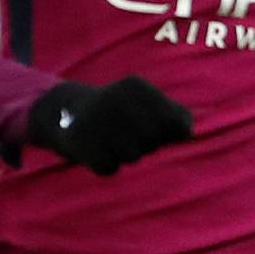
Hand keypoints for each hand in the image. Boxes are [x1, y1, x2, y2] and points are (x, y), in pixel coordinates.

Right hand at [24, 77, 192, 174]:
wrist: (66, 112)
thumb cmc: (121, 114)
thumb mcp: (149, 105)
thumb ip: (177, 117)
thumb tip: (187, 132)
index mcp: (137, 86)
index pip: (174, 123)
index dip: (167, 134)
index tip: (153, 128)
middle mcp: (116, 97)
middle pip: (154, 141)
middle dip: (145, 145)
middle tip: (125, 133)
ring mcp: (96, 119)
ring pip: (132, 156)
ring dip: (124, 155)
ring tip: (108, 139)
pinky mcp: (80, 141)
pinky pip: (109, 168)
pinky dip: (105, 165)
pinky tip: (95, 149)